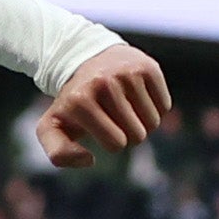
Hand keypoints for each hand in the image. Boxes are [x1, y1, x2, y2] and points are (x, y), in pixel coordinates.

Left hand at [36, 41, 171, 165]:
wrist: (87, 58)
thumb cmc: (73, 101)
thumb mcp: (53, 127)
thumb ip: (59, 153)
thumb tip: (90, 159)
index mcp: (80, 101)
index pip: (116, 143)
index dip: (112, 142)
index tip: (101, 127)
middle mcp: (104, 83)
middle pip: (138, 135)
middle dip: (129, 134)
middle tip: (114, 117)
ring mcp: (128, 73)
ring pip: (153, 122)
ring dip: (143, 122)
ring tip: (125, 107)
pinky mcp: (148, 67)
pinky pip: (165, 106)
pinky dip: (155, 108)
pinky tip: (137, 97)